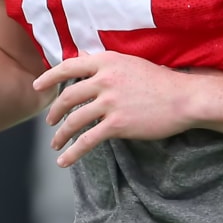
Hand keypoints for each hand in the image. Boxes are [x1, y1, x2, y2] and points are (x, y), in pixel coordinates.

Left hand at [33, 52, 194, 166]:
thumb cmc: (160, 82)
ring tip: (56, 144)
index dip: (49, 77)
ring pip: (74, 121)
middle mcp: (105, 80)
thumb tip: (85, 61)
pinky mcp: (117, 124)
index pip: (68, 67)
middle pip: (68, 97)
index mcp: (106, 61)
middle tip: (50, 122)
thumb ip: (106, 65)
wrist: (185, 99)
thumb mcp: (131, 64)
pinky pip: (87, 140)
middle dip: (55, 112)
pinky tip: (65, 161)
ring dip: (61, 135)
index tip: (38, 87)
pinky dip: (73, 153)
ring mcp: (110, 102)